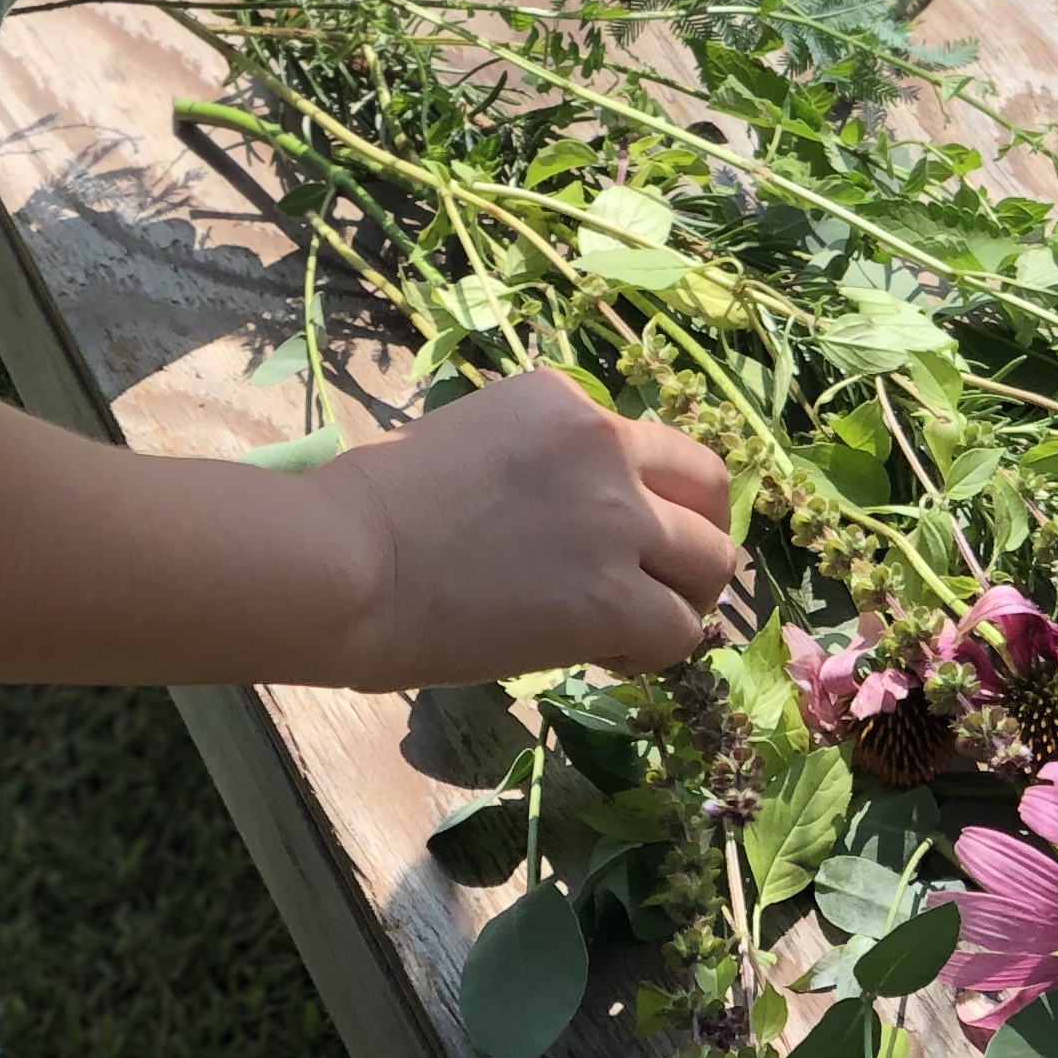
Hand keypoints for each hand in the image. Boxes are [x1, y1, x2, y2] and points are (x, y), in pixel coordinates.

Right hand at [306, 370, 740, 686]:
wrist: (346, 562)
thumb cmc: (367, 509)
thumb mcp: (466, 443)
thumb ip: (532, 467)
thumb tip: (558, 520)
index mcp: (560, 401)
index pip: (652, 445)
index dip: (651, 496)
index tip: (621, 536)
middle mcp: (603, 445)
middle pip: (707, 491)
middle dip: (691, 540)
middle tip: (657, 581)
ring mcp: (616, 520)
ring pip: (711, 564)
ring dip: (681, 598)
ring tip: (631, 627)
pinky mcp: (611, 596)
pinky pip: (679, 631)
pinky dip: (652, 651)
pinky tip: (605, 656)